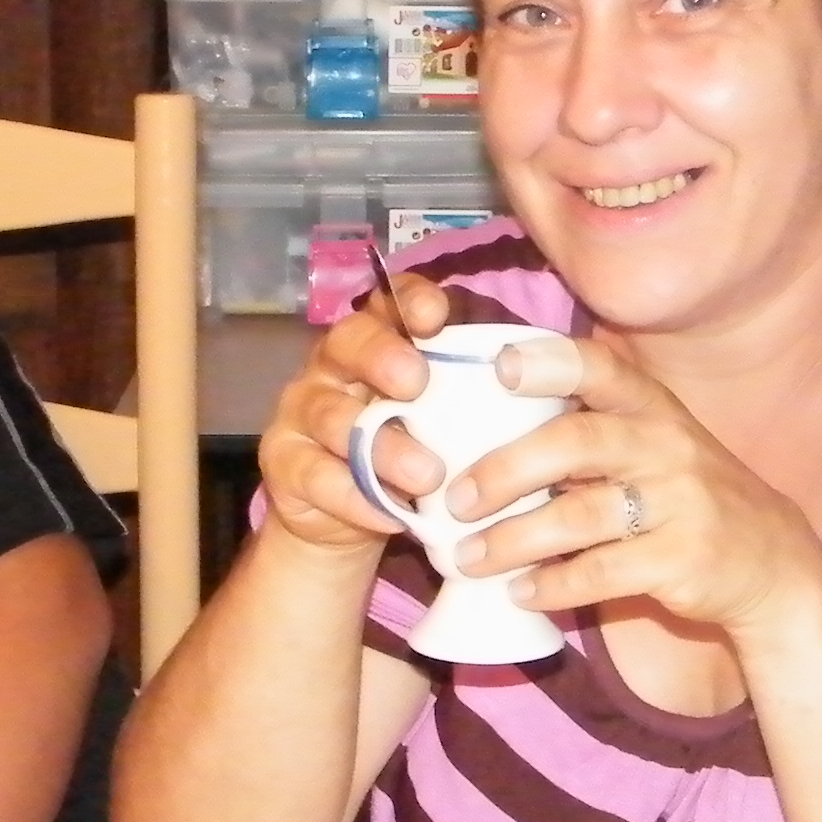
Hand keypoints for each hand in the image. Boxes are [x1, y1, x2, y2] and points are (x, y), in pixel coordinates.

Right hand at [255, 275, 452, 554]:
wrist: (343, 522)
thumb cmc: (405, 454)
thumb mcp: (438, 421)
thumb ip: (465, 397)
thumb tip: (538, 386)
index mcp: (376, 342)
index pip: (387, 302)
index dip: (408, 299)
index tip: (436, 315)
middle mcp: (332, 366)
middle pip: (349, 342)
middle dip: (383, 357)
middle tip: (417, 383)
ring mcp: (301, 412)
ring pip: (334, 417)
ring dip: (383, 448)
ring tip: (428, 476)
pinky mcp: (282, 461)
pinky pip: (315, 475)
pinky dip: (357, 498)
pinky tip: (393, 517)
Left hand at [442, 332, 821, 634]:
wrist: (769, 563)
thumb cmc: (686, 498)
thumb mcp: (654, 447)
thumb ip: (588, 435)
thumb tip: (478, 443)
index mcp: (652, 408)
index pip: (600, 368)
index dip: (548, 363)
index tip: (498, 367)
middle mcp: (668, 445)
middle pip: (576, 442)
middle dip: (506, 469)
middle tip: (455, 499)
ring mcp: (681, 503)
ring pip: (580, 515)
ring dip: (513, 539)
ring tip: (467, 559)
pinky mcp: (684, 560)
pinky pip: (602, 571)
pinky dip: (553, 585)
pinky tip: (520, 591)